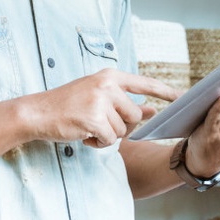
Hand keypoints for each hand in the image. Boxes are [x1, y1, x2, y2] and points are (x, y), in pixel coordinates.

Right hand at [24, 69, 179, 147]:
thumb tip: (152, 111)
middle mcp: (107, 86)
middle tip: (97, 122)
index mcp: (109, 76)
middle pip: (135, 115)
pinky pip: (110, 140)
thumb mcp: (96, 97)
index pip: (144, 83)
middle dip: (120, 126)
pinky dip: (98, 142)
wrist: (37, 112)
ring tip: (86, 126)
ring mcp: (101, 101)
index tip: (183, 97)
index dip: (165, 91)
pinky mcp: (95, 119)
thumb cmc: (65, 105)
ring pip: (123, 130)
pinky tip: (83, 134)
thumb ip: (123, 102)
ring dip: (107, 135)